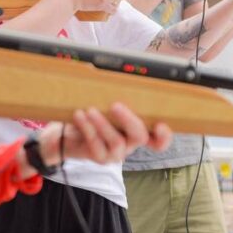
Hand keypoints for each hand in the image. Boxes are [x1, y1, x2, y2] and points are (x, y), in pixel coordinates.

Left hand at [17, 103, 171, 177]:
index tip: (160, 124)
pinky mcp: (100, 158)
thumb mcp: (105, 103)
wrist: (68, 134)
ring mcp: (116, 153)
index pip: (159, 139)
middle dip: (129, 120)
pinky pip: (95, 144)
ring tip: (91, 110)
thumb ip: (117, 96)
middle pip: (140, 136)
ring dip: (103, 124)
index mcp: (138, 130)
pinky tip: (80, 115)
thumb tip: (118, 75)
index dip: (164, 135)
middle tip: (116, 105)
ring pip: (116, 141)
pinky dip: (87, 127)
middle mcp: (131, 143)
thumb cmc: (93, 113)